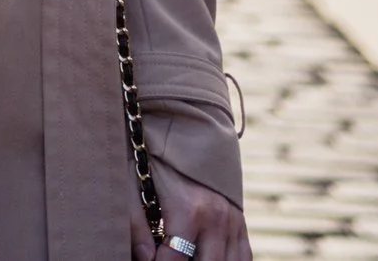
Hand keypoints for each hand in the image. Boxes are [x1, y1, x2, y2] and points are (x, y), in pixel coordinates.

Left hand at [130, 159, 249, 260]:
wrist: (191, 130)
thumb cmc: (156, 159)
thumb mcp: (135, 183)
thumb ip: (135, 224)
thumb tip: (144, 258)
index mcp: (189, 211)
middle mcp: (217, 220)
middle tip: (166, 260)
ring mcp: (233, 222)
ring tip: (186, 257)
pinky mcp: (241, 223)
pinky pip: (243, 257)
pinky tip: (208, 258)